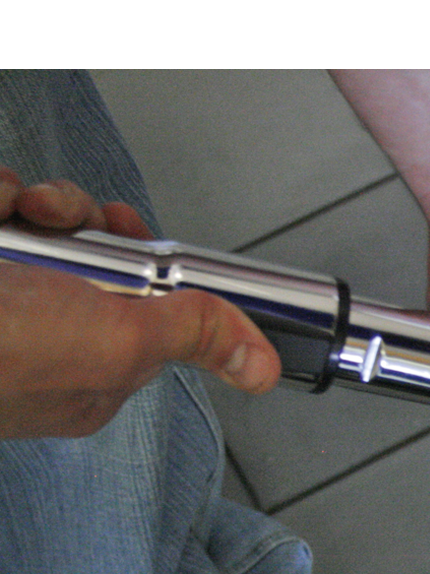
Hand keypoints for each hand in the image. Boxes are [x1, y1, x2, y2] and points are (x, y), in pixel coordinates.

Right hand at [0, 169, 280, 439]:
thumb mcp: (117, 341)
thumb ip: (191, 337)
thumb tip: (262, 367)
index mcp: (90, 372)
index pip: (140, 307)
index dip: (140, 261)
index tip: (128, 231)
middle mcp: (41, 339)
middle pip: (86, 255)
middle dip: (78, 219)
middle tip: (62, 217)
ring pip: (32, 227)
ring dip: (28, 201)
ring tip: (13, 211)